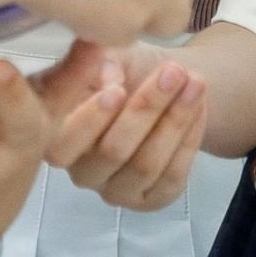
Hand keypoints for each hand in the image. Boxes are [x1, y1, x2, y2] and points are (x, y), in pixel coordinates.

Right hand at [44, 44, 211, 210]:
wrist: (160, 86)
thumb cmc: (123, 70)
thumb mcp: (108, 56)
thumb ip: (100, 62)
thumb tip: (108, 78)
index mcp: (56, 138)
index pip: (62, 143)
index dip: (89, 119)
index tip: (117, 89)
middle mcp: (81, 172)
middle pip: (112, 151)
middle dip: (147, 108)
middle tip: (174, 72)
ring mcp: (115, 190)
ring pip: (146, 164)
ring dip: (175, 121)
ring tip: (195, 84)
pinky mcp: (150, 200)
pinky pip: (172, 176)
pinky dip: (189, 139)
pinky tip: (199, 108)